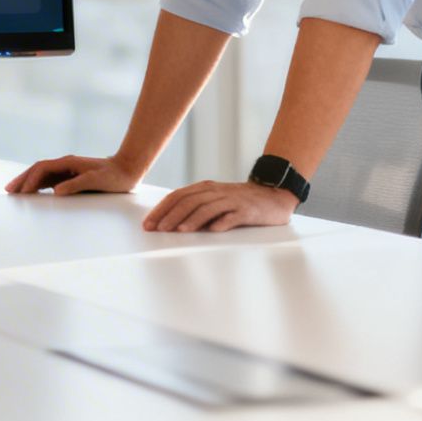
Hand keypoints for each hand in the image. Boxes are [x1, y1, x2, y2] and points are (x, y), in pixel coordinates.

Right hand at [4, 153, 144, 194]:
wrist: (128, 169)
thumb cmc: (114, 176)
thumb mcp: (97, 180)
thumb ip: (76, 184)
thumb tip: (56, 191)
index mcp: (68, 162)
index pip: (42, 169)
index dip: (31, 180)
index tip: (23, 192)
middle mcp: (65, 164)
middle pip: (37, 170)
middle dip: (22, 179)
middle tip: (8, 190)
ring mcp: (67, 170)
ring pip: (41, 174)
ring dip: (27, 182)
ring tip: (14, 192)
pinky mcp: (70, 176)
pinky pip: (49, 180)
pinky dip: (37, 185)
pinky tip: (32, 192)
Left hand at [141, 179, 295, 232]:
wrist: (273, 196)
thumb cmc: (239, 202)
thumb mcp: (215, 201)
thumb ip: (196, 209)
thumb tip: (171, 224)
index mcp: (205, 188)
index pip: (178, 196)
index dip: (161, 209)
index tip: (148, 224)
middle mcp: (216, 192)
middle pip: (189, 201)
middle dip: (171, 216)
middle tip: (158, 230)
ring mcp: (232, 200)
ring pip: (208, 208)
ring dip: (192, 220)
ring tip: (179, 231)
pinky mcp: (247, 210)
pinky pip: (232, 216)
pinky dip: (222, 222)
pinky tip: (212, 231)